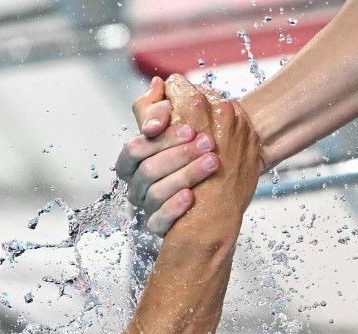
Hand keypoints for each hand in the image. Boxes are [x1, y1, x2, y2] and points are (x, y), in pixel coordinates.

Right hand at [115, 77, 220, 235]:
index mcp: (138, 161)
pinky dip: (172, 208)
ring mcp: (147, 207)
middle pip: (145, 170)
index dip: (158, 139)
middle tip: (208, 143)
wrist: (222, 202)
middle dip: (176, 154)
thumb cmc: (204, 158)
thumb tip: (160, 83)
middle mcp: (138, 184)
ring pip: (152, 194)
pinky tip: (191, 197)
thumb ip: (170, 107)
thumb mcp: (190, 128)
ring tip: (213, 162)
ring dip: (183, 175)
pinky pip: (156, 222)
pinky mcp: (158, 227)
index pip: (135, 149)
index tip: (189, 128)